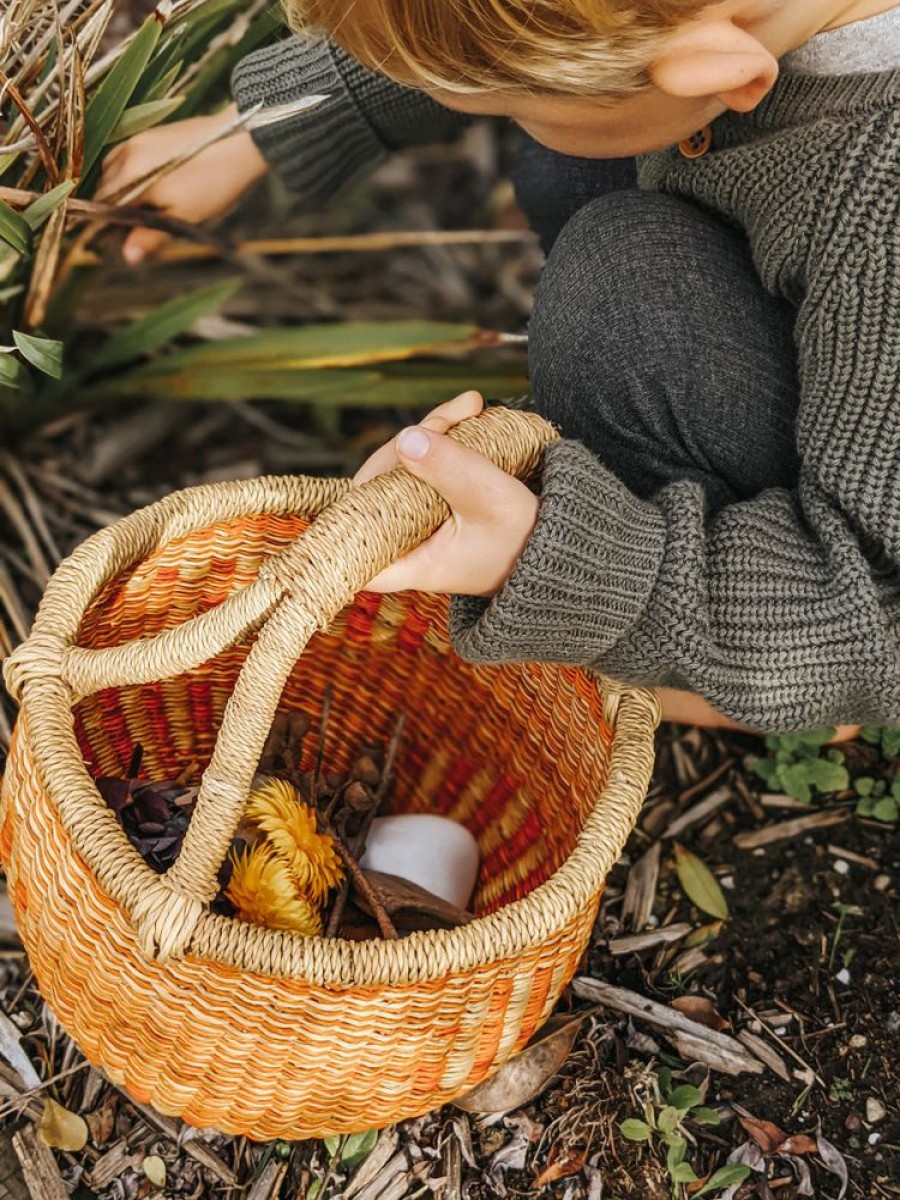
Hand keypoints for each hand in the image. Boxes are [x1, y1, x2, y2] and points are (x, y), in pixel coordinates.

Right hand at [96, 104, 266, 263]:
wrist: (238, 142)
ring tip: (139, 207)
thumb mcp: (183, 217)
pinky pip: (124, 154)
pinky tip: (144, 184)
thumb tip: (129, 257)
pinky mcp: (148, 133)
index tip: (119, 239)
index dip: (108, 225)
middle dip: (112, 208)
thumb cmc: (213, 184)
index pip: (103, 206)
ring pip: (111, 168)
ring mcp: (136, 140)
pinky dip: (126, 171)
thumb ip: (151, 235)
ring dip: (117, 188)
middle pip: (104, 186)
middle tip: (132, 228)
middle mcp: (127, 154)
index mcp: (132, 177)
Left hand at [353, 392, 539, 595]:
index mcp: (409, 562)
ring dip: (431, 431)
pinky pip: (425, 464)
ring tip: (469, 406)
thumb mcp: (493, 501)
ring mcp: (419, 521)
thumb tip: (406, 438)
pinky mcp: (435, 502)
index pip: (350, 544)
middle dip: (408, 444)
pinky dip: (444, 436)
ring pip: (402, 468)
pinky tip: (470, 410)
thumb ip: (450, 469)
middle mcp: (406, 544)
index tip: (379, 466)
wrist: (564, 546)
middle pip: (377, 486)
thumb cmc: (531, 540)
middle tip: (450, 419)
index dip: (347, 507)